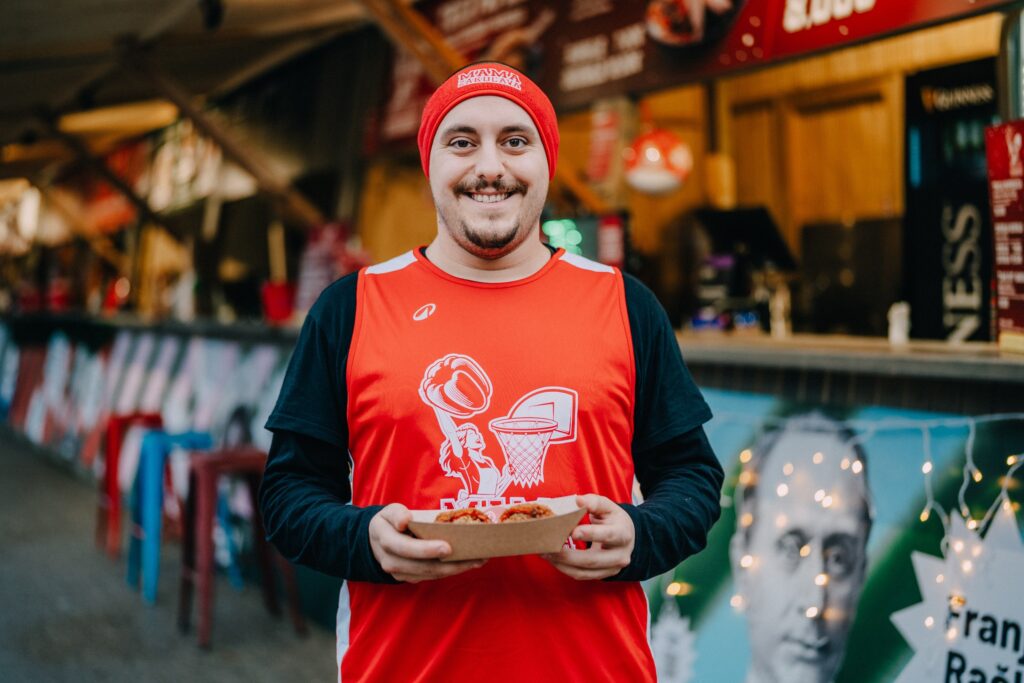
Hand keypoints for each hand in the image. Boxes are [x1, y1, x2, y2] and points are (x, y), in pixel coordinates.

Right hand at [369, 504, 485, 582]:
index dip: (426, 549)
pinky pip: (433, 576)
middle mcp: (392, 562)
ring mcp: (401, 574)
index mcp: (386, 541)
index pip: (406, 548)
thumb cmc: (389, 522)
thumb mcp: (388, 511)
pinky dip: (451, 571)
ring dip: (456, 569)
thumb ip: (396, 514)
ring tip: (478, 560)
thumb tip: (405, 521)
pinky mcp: (411, 578)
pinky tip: (468, 563)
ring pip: (431, 574)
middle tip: (475, 557)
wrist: (376, 541)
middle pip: (424, 566)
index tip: (448, 547)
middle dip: (451, 564)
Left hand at [542, 494, 634, 579]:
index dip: (590, 534)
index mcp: (623, 534)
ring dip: (561, 563)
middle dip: (568, 555)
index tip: (572, 531)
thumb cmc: (613, 519)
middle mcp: (619, 555)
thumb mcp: (609, 506)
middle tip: (548, 546)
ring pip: (583, 571)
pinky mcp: (602, 575)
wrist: (627, 537)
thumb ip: (594, 502)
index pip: (607, 535)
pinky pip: (580, 575)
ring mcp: (611, 569)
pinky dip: (564, 568)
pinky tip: (552, 558)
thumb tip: (578, 500)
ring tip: (545, 552)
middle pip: (592, 560)